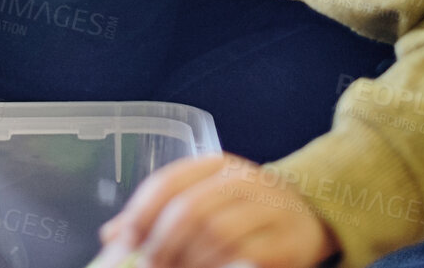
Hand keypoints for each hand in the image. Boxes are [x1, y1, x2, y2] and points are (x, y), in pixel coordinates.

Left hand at [95, 154, 336, 267]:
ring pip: (217, 234)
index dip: (141, 214)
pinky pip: (245, 256)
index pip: (169, 181)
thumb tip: (112, 236)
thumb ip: (160, 215)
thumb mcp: (205, 201)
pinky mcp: (289, 242)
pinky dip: (220, 267)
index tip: (125, 242)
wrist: (312, 218)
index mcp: (216, 165)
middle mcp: (244, 180)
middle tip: (150, 266)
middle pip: (191, 210)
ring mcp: (270, 209)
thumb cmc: (246, 213)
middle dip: (163, 245)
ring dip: (190, 261)